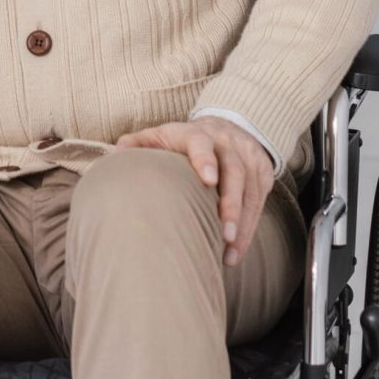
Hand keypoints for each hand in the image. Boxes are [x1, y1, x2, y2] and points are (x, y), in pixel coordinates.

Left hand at [115, 117, 273, 265]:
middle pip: (234, 170)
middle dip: (231, 203)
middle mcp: (225, 141)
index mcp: (195, 133)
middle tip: (224, 235)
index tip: (208, 181)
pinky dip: (250, 225)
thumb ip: (137, 145)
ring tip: (230, 253)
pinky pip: (260, 199)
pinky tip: (237, 248)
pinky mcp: (263, 170)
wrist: (226, 125)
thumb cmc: (183, 141)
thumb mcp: (159, 136)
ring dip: (242, 222)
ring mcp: (247, 154)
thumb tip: (115, 158)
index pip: (201, 142)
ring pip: (251, 188)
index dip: (204, 159)